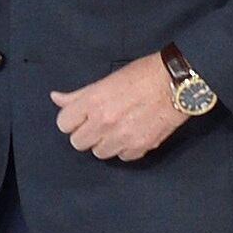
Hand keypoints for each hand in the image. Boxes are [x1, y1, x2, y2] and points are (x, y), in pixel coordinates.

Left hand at [51, 54, 191, 162]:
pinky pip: (122, 157)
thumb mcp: (107, 80)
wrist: (177, 82)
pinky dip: (125, 149)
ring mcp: (122, 137)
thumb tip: (55, 98)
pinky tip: (133, 134)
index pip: (64, 124)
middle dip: (86, 134)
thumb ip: (79, 94)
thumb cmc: (142, 75)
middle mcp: (104, 122)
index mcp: (93, 102)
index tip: (81, 117)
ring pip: (99, 153)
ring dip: (105, 143)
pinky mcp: (140, 148)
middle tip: (99, 123)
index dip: (72, 120)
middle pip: (78, 142)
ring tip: (118, 128)